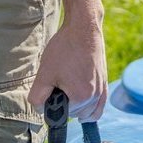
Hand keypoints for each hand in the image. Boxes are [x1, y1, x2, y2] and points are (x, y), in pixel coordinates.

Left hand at [29, 0, 107, 121]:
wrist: (83, 29)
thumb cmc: (64, 49)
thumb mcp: (44, 74)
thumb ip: (37, 98)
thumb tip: (41, 110)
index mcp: (80, 97)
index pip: (59, 113)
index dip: (52, 101)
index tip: (52, 85)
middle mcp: (95, 97)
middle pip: (73, 113)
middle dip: (64, 102)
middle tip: (60, 81)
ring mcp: (102, 90)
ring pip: (85, 112)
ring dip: (76, 105)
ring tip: (69, 84)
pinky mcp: (105, 83)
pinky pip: (99, 107)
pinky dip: (91, 110)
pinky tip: (83, 110)